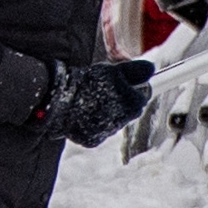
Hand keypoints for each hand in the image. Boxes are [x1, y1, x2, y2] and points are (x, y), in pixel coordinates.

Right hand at [38, 59, 153, 149]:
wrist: (57, 103)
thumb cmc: (85, 83)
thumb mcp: (111, 70)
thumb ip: (134, 70)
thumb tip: (151, 68)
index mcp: (132, 104)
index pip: (143, 94)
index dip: (135, 84)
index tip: (126, 80)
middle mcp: (123, 121)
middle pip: (130, 109)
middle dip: (123, 99)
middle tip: (107, 88)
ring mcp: (107, 132)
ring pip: (114, 119)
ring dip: (108, 110)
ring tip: (91, 98)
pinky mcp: (93, 139)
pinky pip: (99, 129)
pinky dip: (95, 121)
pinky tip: (84, 110)